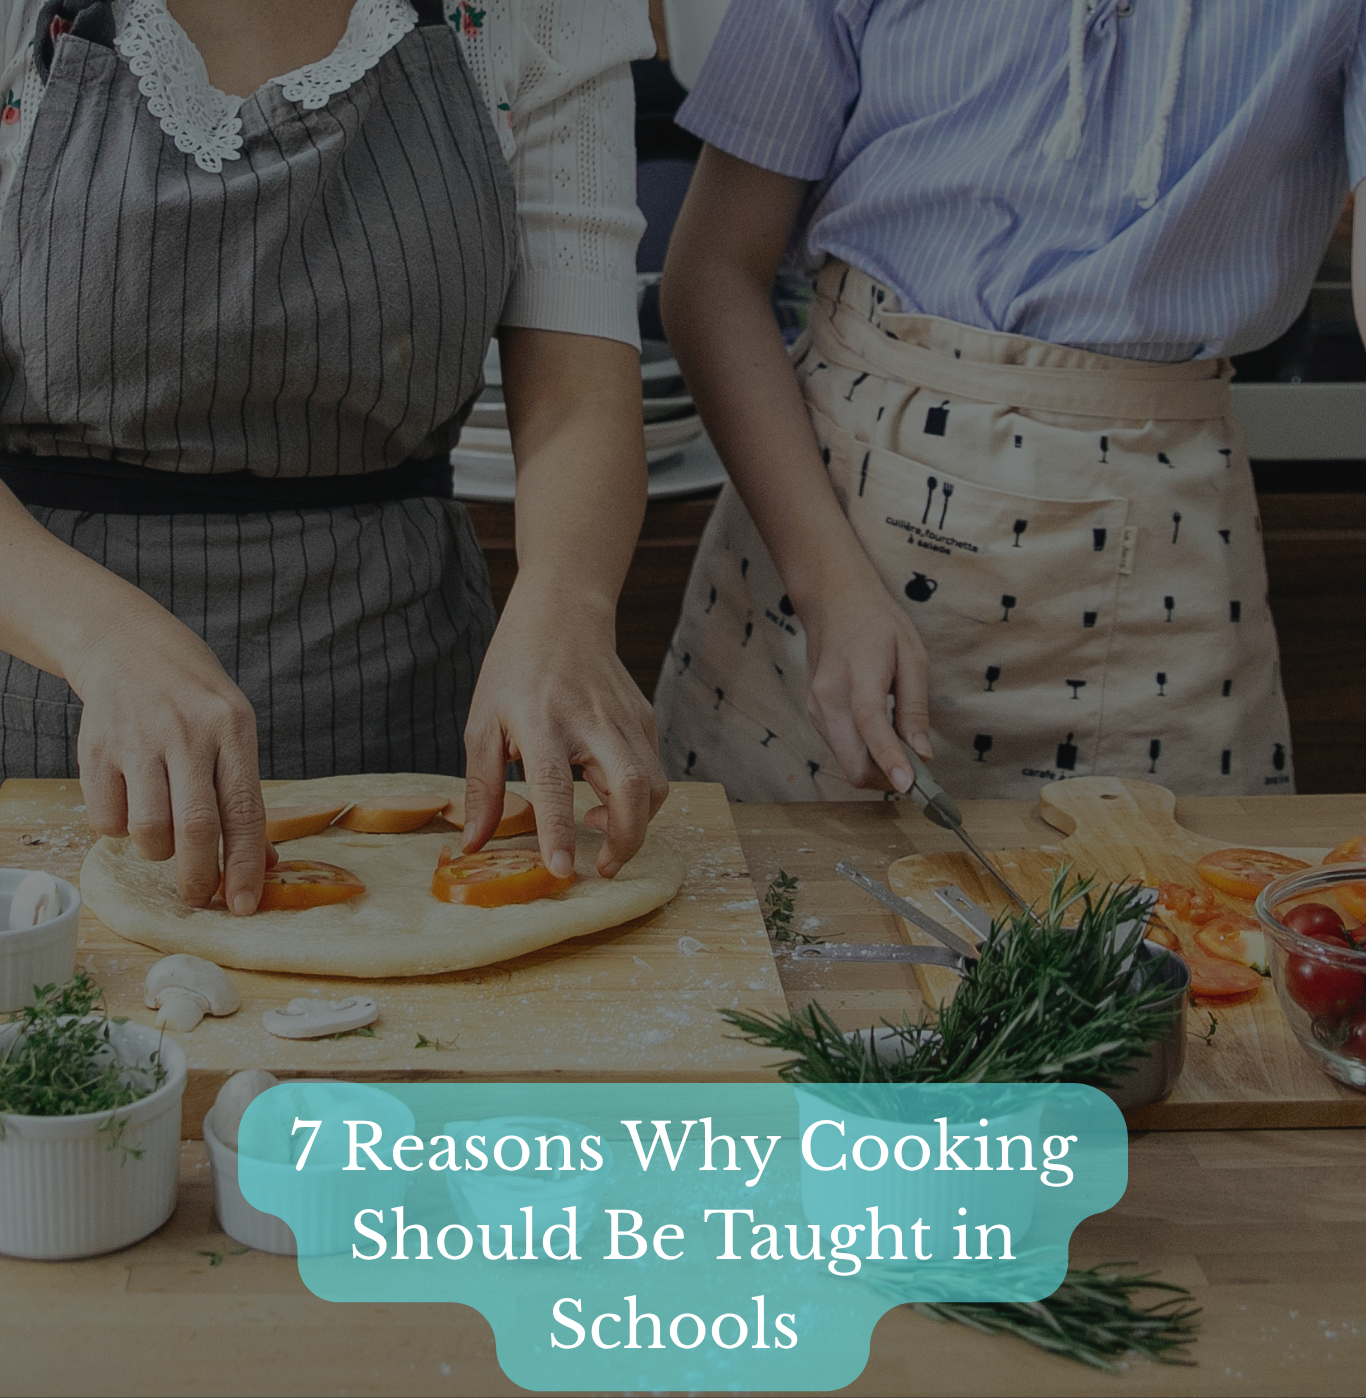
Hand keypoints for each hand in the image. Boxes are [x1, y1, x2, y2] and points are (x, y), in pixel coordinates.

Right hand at [67, 610, 268, 913]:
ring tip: (166, 836)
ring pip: (149, 832)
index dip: (246, 864)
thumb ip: (245, 795)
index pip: (243, 811)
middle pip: (195, 828)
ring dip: (160, 853)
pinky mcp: (96, 751)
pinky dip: (122, 831)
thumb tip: (263, 863)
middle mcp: (186, 734)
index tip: (245, 905)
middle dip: (200, 878)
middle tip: (200, 898)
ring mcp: (137, 741)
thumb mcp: (235, 731)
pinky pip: (107, 821)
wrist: (130, 648)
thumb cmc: (195, 701)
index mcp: (232, 729)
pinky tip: (133, 808)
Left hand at [462, 589, 667, 878]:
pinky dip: (639, 796)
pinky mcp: (644, 717)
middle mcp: (591, 720)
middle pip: (632, 789)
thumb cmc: (514, 669)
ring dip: (636, 822)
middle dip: (627, 839)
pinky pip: (653, 769)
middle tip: (604, 867)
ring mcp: (625, 718)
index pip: (555, 786)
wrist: (563, 613)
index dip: (559, 832)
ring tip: (599, 824)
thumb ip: (482, 788)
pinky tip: (606, 794)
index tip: (562, 870)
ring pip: (654, 785)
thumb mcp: (482, 724)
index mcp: (541, 722)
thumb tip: (475, 845)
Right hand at [799, 579, 932, 791]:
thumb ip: (915, 707)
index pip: (870, 724)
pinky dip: (863, 755)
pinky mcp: (813, 716)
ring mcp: (816, 709)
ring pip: (847, 762)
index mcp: (858, 674)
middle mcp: (828, 697)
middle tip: (919, 773)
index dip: (890, 759)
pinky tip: (880, 737)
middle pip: (853, 762)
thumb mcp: (912, 656)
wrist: (833, 604)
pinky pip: (840, 750)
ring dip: (876, 768)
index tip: (909, 786)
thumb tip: (923, 754)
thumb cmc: (877, 625)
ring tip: (902, 748)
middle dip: (887, 778)